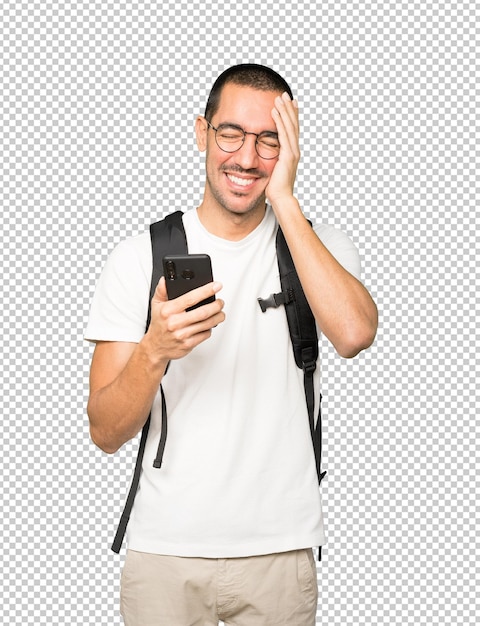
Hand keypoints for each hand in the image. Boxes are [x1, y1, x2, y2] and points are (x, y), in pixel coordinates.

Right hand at [147, 277, 224, 360]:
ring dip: (218, 317)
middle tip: (220, 302)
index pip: (190, 298)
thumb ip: (162, 290)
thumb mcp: (156, 304)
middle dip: (216, 305)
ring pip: (207, 324)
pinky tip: (209, 324)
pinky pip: (205, 334)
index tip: (216, 286)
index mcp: (168, 310)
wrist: (156, 347)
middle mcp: (175, 322)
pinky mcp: (188, 344)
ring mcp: (182, 334)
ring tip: (220, 312)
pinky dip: (210, 328)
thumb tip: (166, 279)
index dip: (206, 291)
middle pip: (203, 312)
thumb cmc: (159, 324)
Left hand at [265, 92, 299, 206]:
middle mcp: (294, 150)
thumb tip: (265, 158)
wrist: (281, 199)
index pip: (292, 130)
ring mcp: (292, 152)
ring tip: (279, 98)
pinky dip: (279, 122)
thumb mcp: (273, 170)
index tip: (290, 103)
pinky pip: (283, 135)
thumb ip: (272, 161)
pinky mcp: (287, 156)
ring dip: (284, 111)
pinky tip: (274, 112)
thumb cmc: (276, 189)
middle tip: (285, 94)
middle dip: (289, 108)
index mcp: (291, 153)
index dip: (291, 116)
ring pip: (289, 126)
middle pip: (293, 124)